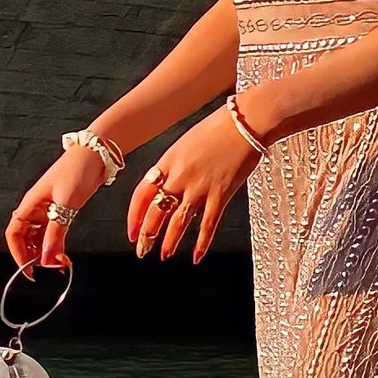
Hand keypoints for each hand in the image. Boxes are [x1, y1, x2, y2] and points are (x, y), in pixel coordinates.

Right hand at [6, 144, 111, 271]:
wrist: (97, 153)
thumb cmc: (78, 169)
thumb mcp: (66, 203)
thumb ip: (56, 231)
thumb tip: (47, 257)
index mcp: (31, 203)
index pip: (14, 233)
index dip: (18, 253)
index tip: (29, 269)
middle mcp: (36, 207)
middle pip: (25, 237)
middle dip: (33, 255)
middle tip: (48, 269)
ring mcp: (49, 208)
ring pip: (39, 236)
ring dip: (46, 251)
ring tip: (58, 263)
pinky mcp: (62, 208)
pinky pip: (52, 230)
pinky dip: (56, 243)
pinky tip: (63, 252)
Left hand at [126, 107, 260, 264]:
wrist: (245, 121)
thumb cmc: (219, 127)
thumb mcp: (186, 142)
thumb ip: (174, 165)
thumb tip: (166, 184)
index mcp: (168, 162)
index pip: (142, 194)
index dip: (135, 216)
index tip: (132, 231)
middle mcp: (180, 176)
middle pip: (156, 212)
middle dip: (147, 234)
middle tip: (142, 250)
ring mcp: (200, 187)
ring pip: (179, 221)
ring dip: (169, 241)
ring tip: (164, 255)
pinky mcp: (221, 194)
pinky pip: (208, 224)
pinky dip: (202, 242)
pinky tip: (196, 256)